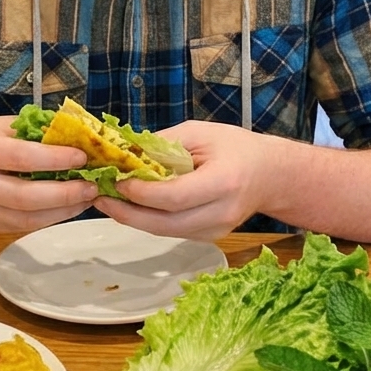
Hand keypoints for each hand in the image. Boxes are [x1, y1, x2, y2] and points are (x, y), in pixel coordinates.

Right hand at [0, 116, 97, 231]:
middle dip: (65, 193)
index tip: (81, 157)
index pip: (21, 157)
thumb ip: (28, 131)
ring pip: (26, 218)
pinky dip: (48, 218)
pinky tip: (66, 208)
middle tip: (91, 187)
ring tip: (86, 199)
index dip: (55, 159)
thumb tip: (72, 134)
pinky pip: (21, 226)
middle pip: (25, 196)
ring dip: (62, 211)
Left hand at [93, 120, 299, 240]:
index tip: (118, 181)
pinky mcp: (209, 237)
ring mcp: (216, 230)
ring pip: (165, 232)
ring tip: (108, 202)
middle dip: (127, 213)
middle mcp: (221, 213)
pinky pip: (172, 232)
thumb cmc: (236, 147)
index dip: (142, 193)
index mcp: (223, 182)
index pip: (175, 197)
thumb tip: (125, 152)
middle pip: (165, 223)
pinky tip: (131, 207)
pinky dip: (149, 221)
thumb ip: (163, 144)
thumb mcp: (199, 132)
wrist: (270, 175)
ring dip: (133, 219)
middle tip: (100, 198)